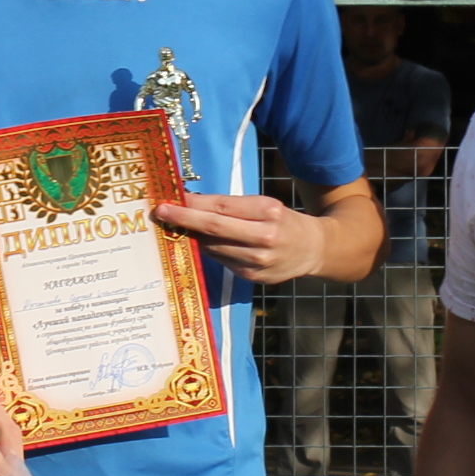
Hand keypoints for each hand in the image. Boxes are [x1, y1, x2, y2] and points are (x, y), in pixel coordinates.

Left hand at [152, 191, 328, 284]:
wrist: (313, 250)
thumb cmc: (284, 222)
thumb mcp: (265, 205)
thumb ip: (233, 206)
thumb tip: (193, 203)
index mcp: (269, 212)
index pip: (223, 206)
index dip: (195, 203)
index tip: (173, 198)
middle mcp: (264, 237)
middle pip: (215, 228)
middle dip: (185, 219)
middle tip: (162, 212)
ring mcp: (258, 261)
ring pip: (213, 247)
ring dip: (193, 236)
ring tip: (179, 225)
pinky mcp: (252, 277)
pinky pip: (222, 260)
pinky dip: (210, 250)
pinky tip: (205, 242)